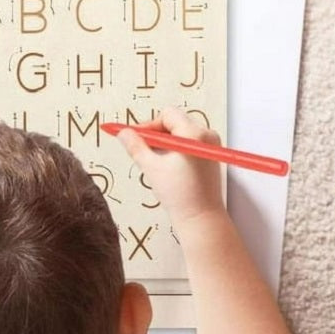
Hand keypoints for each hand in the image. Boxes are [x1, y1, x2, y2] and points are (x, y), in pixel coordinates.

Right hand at [115, 107, 224, 226]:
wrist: (201, 218)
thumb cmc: (179, 196)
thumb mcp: (152, 168)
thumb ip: (135, 146)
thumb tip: (123, 133)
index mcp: (193, 134)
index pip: (167, 115)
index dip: (148, 125)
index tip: (135, 138)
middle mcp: (207, 135)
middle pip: (175, 122)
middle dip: (157, 134)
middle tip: (142, 150)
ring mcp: (211, 145)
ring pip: (181, 133)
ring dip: (165, 142)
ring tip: (155, 161)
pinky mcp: (211, 155)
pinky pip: (190, 143)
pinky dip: (176, 149)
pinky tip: (168, 166)